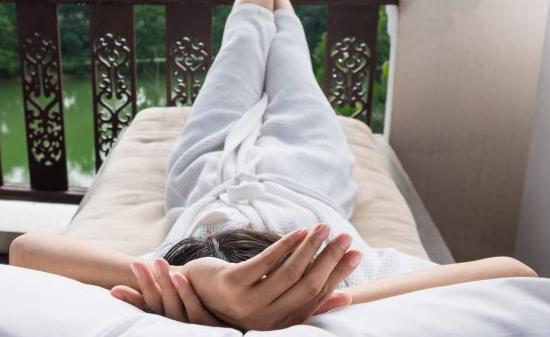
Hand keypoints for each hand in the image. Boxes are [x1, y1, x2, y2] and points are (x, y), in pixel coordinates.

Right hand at [111, 258, 220, 325]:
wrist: (240, 324)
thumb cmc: (212, 311)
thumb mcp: (188, 301)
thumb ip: (169, 289)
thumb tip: (150, 275)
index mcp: (172, 318)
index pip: (148, 307)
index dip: (131, 300)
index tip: (114, 290)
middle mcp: (179, 325)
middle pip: (159, 305)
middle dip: (147, 283)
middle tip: (137, 263)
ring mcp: (194, 327)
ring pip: (175, 306)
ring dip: (165, 283)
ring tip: (159, 263)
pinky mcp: (211, 327)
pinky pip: (196, 310)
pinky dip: (187, 293)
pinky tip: (181, 277)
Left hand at [180, 224, 361, 330]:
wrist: (192, 291)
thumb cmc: (239, 292)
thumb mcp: (274, 297)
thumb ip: (307, 299)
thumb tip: (345, 296)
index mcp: (281, 320)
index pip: (318, 295)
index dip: (339, 273)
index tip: (357, 251)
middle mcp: (267, 317)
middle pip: (308, 284)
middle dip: (330, 258)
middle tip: (345, 235)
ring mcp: (249, 303)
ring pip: (289, 273)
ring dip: (310, 247)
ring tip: (324, 227)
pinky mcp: (233, 285)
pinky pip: (264, 263)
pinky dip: (284, 246)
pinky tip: (298, 231)